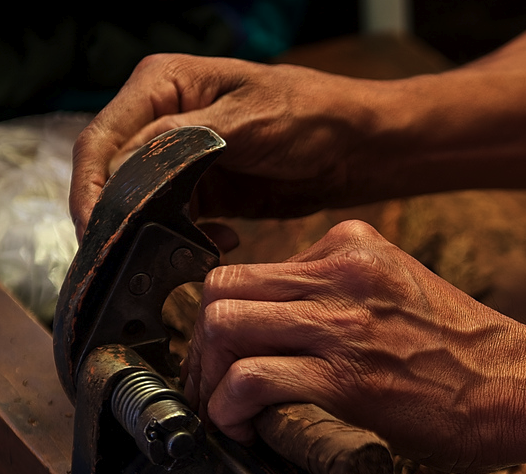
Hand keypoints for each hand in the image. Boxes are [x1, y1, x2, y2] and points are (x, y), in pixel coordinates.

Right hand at [70, 53, 381, 238]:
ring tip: (185, 253)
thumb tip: (126, 164)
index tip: (96, 228)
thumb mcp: (248, 120)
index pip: (102, 139)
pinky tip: (221, 244)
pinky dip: (190, 241)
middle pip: (112, 177)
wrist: (356, 148)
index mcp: (162, 85)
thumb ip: (184, 139)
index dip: (90, 187)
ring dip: (158, 235)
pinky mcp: (203, 194)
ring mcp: (179, 160)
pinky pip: (176, 225)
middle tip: (134, 257)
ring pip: (141, 207)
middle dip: (121, 219)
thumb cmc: (311, 116)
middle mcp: (160, 120)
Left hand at [183, 220, 525, 472]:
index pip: (254, 267)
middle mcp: (341, 273)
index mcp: (354, 246)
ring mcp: (341, 323)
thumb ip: (342, 289)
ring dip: (208, 375)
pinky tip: (244, 426)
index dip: (230, 314)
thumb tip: (283, 324)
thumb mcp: (400, 287)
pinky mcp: (345, 378)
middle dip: (203, 341)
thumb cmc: (463, 349)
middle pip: (222, 287)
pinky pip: (249, 380)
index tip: (231, 351)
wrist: (515, 384)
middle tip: (212, 380)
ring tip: (225, 408)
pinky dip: (228, 407)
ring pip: (223, 324)